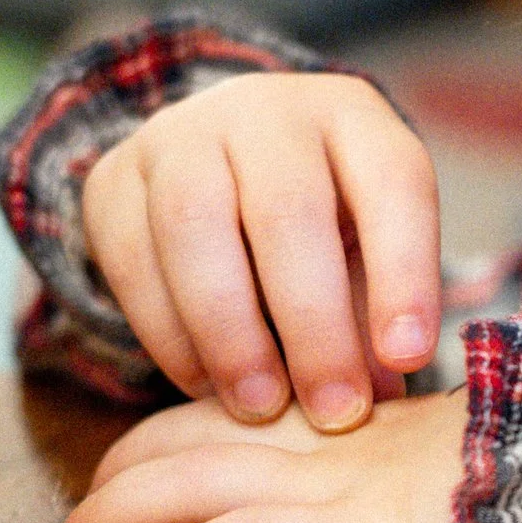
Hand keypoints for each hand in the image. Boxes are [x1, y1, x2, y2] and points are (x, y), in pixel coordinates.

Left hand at [44, 391, 471, 522]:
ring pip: (179, 488)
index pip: (222, 416)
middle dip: (109, 489)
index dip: (154, 449)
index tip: (119, 487)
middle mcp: (324, 444)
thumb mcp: (456, 469)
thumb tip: (380, 504)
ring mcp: (331, 487)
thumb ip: (400, 474)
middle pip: (178, 443)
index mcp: (348, 421)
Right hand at [80, 72, 440, 432]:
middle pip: (288, 211)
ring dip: (230, 334)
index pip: (391, 182)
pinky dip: (169, 335)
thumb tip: (377, 399)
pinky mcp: (113, 178)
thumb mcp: (369, 247)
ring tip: (261, 406)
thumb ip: (376, 313)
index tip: (408, 359)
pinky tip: (204, 384)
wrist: (220, 165)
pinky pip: (132, 258)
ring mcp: (180, 135)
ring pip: (195, 227)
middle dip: (314, 327)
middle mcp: (265, 111)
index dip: (404, 274)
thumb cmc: (324, 222)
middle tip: (333, 412)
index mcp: (352, 116)